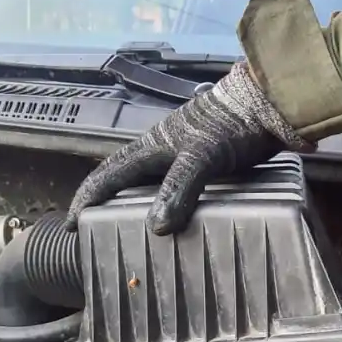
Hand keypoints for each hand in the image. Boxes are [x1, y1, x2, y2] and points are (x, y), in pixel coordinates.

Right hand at [64, 63, 309, 234]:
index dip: (88, 198)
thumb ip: (179, 189)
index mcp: (151, 148)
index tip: (72, 225)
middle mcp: (162, 153)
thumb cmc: (232, 124)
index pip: (108, 175)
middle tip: (100, 236)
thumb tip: (156, 228)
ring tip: (135, 237)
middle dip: (109, 207)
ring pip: (151, 187)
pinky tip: (178, 224)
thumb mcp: (201, 156)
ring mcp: (184, 158)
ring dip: (140, 210)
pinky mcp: (207, 165)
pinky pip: (177, 191)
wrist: (269, 104)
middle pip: (125, 182)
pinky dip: (170, 209)